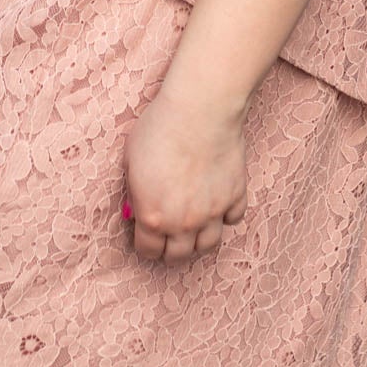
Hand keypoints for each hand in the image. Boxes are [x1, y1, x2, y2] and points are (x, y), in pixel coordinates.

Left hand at [121, 82, 248, 264]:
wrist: (200, 110)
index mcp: (153, 216)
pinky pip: (233, 219)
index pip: (148, 251)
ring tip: (193, 229)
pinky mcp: (235, 196)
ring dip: (198, 241)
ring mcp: (213, 212)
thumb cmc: (160, 129)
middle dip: (171, 250)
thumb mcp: (130, 162)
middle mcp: (183, 223)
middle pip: (179, 256)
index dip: (146, 245)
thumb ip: (136, 192)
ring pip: (208, 245)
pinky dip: (225, 216)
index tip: (147, 238)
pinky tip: (217, 204)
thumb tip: (138, 208)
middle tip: (169, 239)